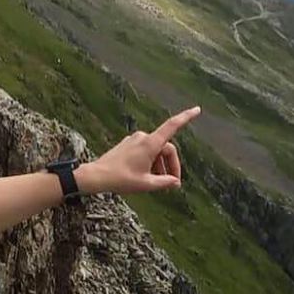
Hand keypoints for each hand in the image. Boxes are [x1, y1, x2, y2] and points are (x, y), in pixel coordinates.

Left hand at [83, 108, 200, 195]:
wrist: (96, 176)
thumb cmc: (120, 179)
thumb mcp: (146, 184)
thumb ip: (164, 182)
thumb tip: (175, 182)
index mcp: (150, 143)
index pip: (172, 126)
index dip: (186, 117)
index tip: (197, 110)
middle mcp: (142, 138)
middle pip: (166, 148)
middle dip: (171, 165)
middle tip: (172, 183)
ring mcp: (133, 140)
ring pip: (155, 151)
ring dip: (160, 165)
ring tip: (156, 182)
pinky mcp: (127, 145)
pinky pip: (145, 151)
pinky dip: (150, 162)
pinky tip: (145, 176)